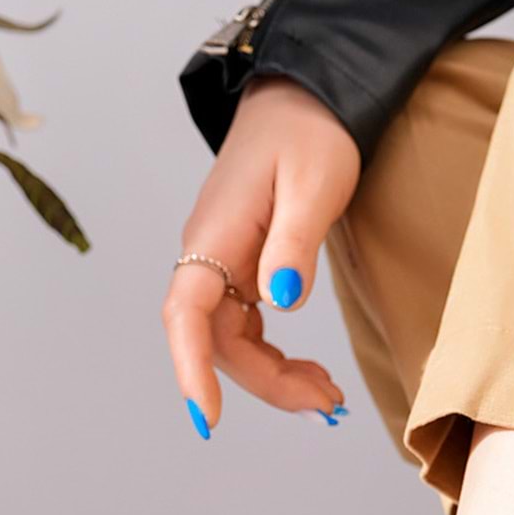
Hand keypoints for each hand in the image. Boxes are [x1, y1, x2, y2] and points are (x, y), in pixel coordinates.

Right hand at [162, 77, 361, 435]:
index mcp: (215, 234)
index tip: (207, 418)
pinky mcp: (242, 267)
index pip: (186, 314)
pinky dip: (276, 358)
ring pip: (232, 342)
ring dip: (274, 377)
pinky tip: (310, 373)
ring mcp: (223, 263)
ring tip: (327, 396)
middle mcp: (208, 253)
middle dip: (265, 383)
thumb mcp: (314, 184)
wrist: (306, 96)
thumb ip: (297, 244)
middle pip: (215, 341)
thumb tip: (280, 299)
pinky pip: (247, 327)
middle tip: (325, 403)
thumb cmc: (310, 132)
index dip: (191, 369)